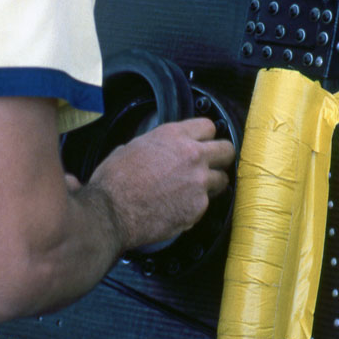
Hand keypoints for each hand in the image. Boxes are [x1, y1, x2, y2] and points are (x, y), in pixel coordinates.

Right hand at [87, 117, 234, 250]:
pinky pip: (206, 204)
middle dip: (220, 157)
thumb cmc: (115, 181)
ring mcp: (199, 182)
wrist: (112, 212)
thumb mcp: (131, 147)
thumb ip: (155, 145)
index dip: (204, 136)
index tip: (201, 143)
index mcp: (174, 136)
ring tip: (194, 189)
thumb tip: (157, 150)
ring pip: (222, 179)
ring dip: (212, 183)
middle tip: (211, 164)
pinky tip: (178, 207)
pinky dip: (195, 206)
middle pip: (226, 150)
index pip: (208, 126)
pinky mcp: (199, 207)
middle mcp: (192, 156)